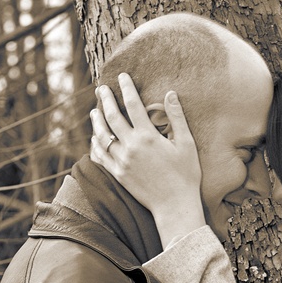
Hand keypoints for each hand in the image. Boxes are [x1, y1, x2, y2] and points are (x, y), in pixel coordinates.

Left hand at [90, 73, 205, 247]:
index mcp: (148, 137)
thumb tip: (170, 93)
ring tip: (94, 111)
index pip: (133, 105)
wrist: (174, 205)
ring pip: (102, 136)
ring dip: (96, 121)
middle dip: (106, 100)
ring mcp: (121, 162)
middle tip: (102, 89)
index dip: (127, 88)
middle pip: (112, 117)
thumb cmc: (186, 175)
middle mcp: (131, 147)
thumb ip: (177, 117)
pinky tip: (95, 138)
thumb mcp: (186, 144)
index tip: (122, 77)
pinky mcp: (117, 174)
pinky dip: (95, 144)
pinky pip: (100, 156)